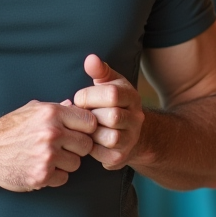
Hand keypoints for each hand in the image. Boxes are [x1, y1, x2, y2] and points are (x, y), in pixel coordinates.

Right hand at [0, 101, 96, 190]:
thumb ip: (55, 109)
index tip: (78, 133)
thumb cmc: (7, 130)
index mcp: (51, 113)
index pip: (89, 121)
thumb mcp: (30, 111)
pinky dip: (54, 176)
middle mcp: (51, 133)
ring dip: (65, 163)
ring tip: (48, 158)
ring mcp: (47, 155)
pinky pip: (63, 178)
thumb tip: (75, 105)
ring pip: (76, 163)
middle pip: (86, 145)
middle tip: (62, 148)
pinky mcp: (42, 175)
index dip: (86, 128)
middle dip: (77, 147)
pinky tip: (41, 168)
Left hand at [72, 55, 144, 169]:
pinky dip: (90, 147)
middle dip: (91, 115)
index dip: (89, 96)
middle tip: (80, 115)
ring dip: (91, 133)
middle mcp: (136, 118)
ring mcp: (131, 139)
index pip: (112, 94)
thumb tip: (91, 59)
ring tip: (84, 127)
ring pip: (110, 137)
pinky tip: (86, 139)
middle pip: (112, 117)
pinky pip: (102, 154)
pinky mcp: (121, 157)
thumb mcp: (108, 84)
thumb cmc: (111, 104)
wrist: (130, 134)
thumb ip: (99, 71)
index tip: (80, 98)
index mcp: (131, 97)